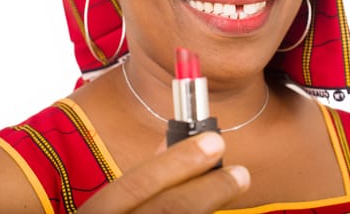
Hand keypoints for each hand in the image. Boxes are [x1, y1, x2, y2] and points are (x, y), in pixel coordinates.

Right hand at [78, 132, 249, 212]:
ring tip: (234, 191)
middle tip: (239, 174)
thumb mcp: (110, 207)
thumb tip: (172, 144)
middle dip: (209, 190)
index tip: (214, 142)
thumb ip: (139, 179)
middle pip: (169, 211)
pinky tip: (215, 213)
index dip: (178, 161)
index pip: (136, 184)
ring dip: (212, 210)